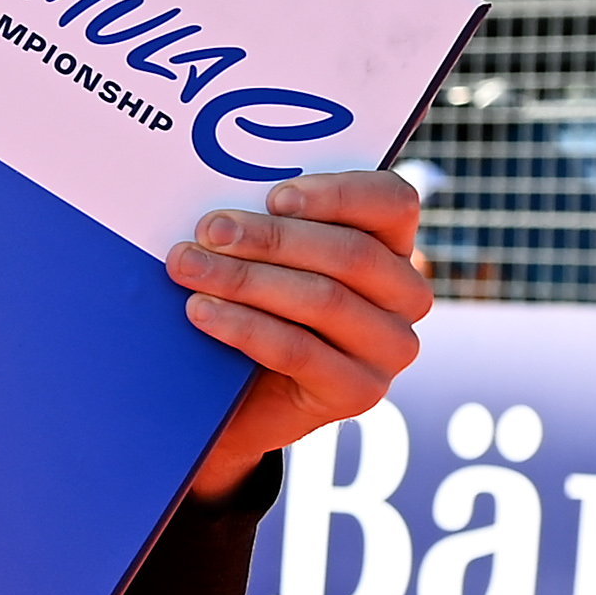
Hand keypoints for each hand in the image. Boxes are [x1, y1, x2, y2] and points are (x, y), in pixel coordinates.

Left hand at [170, 167, 431, 499]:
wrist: (243, 400)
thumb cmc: (255, 308)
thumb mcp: (269, 259)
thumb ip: (267, 228)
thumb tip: (222, 212)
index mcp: (394, 246)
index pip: (392, 202)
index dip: (338, 194)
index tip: (275, 196)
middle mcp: (405, 296)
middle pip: (350, 253)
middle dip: (271, 239)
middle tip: (208, 230)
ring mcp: (390, 348)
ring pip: (324, 300)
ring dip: (247, 279)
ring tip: (190, 268)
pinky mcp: (361, 392)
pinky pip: (300, 351)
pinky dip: (244, 327)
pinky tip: (203, 311)